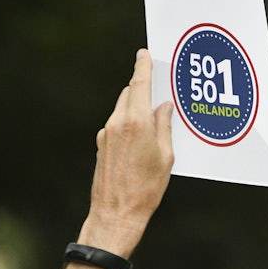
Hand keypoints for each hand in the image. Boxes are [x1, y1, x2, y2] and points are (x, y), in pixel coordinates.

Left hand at [78, 49, 174, 257]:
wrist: (116, 214)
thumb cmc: (146, 189)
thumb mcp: (166, 156)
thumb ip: (164, 126)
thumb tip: (164, 107)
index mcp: (136, 123)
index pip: (139, 84)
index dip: (142, 66)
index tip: (144, 54)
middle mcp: (117, 124)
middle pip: (130, 93)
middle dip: (143, 87)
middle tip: (159, 87)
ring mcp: (106, 134)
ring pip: (122, 108)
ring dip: (136, 106)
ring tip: (154, 116)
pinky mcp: (101, 146)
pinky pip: (117, 124)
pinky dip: (129, 122)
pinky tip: (142, 136)